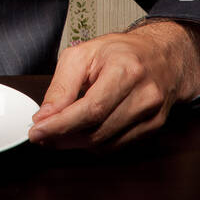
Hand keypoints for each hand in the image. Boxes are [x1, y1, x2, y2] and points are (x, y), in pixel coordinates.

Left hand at [27, 20, 199, 150]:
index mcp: (126, 70)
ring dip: (76, 143)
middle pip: (97, 131)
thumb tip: (45, 116)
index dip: (60, 126)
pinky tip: (82, 132)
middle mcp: (144, 95)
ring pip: (105, 144)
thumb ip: (61, 86)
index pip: (90, 109)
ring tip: (59, 131)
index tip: (37, 132)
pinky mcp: (153, 129)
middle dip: (63, 137)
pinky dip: (94, 143)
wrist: (161, 57)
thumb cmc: (122, 52)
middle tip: (42, 133)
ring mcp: (152, 115)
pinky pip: (116, 146)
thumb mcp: (83, 54)